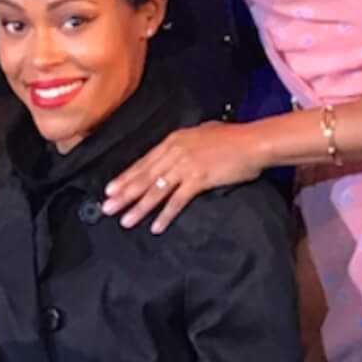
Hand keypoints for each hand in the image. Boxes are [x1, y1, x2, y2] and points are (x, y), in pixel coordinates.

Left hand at [103, 121, 270, 231]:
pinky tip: (156, 226)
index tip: (109, 189)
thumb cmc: (232, 138)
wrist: (254, 142)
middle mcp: (174, 152)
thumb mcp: (200, 135)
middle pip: (144, 177)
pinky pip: (177, 200)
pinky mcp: (199, 179)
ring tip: (125, 220)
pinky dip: (165, 214)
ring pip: (156, 190)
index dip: (125, 177)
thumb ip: (183, 145)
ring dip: (139, 207)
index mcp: (172, 141)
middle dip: (124, 194)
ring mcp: (185, 166)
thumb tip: (174, 151)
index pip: (143, 162)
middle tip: (107, 207)